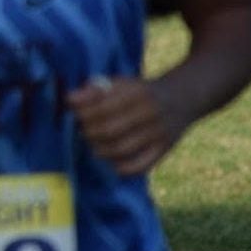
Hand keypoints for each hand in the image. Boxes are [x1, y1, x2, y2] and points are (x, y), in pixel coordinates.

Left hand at [66, 75, 185, 175]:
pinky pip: (140, 166)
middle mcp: (150, 113)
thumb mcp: (122, 83)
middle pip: (110, 130)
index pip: (103, 107)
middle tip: (83, 132)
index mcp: (138, 92)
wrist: (182, 98)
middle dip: (89, 133)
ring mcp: (159, 133)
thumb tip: (69, 99)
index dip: (83, 114)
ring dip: (100, 150)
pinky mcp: (164, 149)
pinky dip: (121, 167)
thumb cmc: (142, 91)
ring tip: (94, 145)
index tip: (75, 115)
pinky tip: (111, 161)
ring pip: (122, 149)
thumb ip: (95, 90)